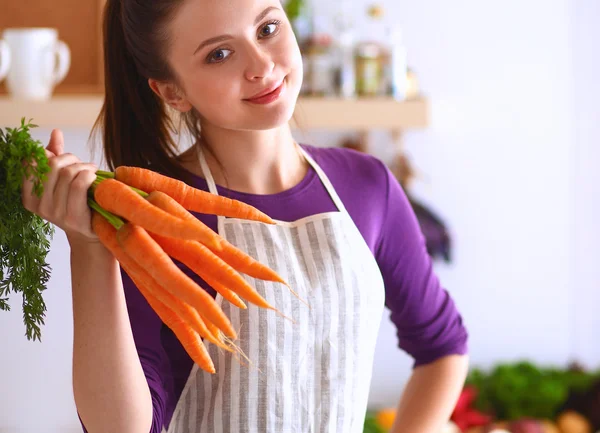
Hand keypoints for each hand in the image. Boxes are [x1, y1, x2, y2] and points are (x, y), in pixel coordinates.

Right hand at [21, 129, 98, 243]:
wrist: (91, 232)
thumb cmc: (76, 201)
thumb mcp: (61, 178)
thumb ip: (55, 155)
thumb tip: (56, 132)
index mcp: (29, 196)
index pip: (30, 163)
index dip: (48, 154)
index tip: (61, 157)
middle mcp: (39, 205)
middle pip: (52, 165)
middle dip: (70, 158)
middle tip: (81, 163)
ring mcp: (55, 212)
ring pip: (67, 173)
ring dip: (83, 166)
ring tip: (90, 170)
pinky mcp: (72, 216)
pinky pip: (78, 184)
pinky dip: (88, 174)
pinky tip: (93, 176)